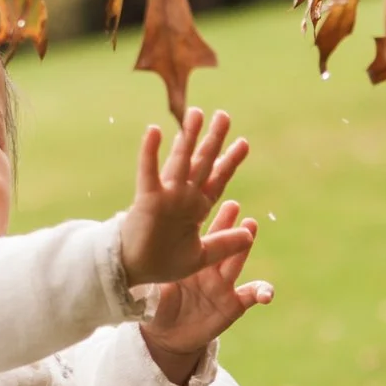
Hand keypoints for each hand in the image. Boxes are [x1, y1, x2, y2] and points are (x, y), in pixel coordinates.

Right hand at [119, 109, 254, 288]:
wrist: (134, 272)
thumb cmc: (163, 263)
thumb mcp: (201, 256)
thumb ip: (224, 244)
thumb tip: (250, 235)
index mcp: (196, 208)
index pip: (217, 179)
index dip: (230, 161)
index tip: (244, 143)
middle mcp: (183, 197)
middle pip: (203, 163)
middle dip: (214, 140)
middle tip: (224, 115)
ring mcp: (166, 196)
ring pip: (180, 161)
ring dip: (188, 137)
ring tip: (196, 113)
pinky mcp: (148, 199)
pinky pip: (149, 173)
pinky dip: (150, 152)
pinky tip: (154, 131)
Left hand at [141, 199, 273, 382]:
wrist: (167, 337)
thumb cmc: (158, 308)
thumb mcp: (152, 291)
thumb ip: (152, 277)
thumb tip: (140, 261)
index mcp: (190, 261)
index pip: (200, 237)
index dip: (202, 222)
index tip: (203, 204)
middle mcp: (209, 268)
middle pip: (220, 243)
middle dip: (226, 224)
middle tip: (232, 205)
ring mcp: (223, 285)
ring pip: (235, 262)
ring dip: (243, 245)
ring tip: (250, 225)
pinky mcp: (233, 305)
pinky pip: (251, 296)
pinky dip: (262, 292)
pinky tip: (266, 294)